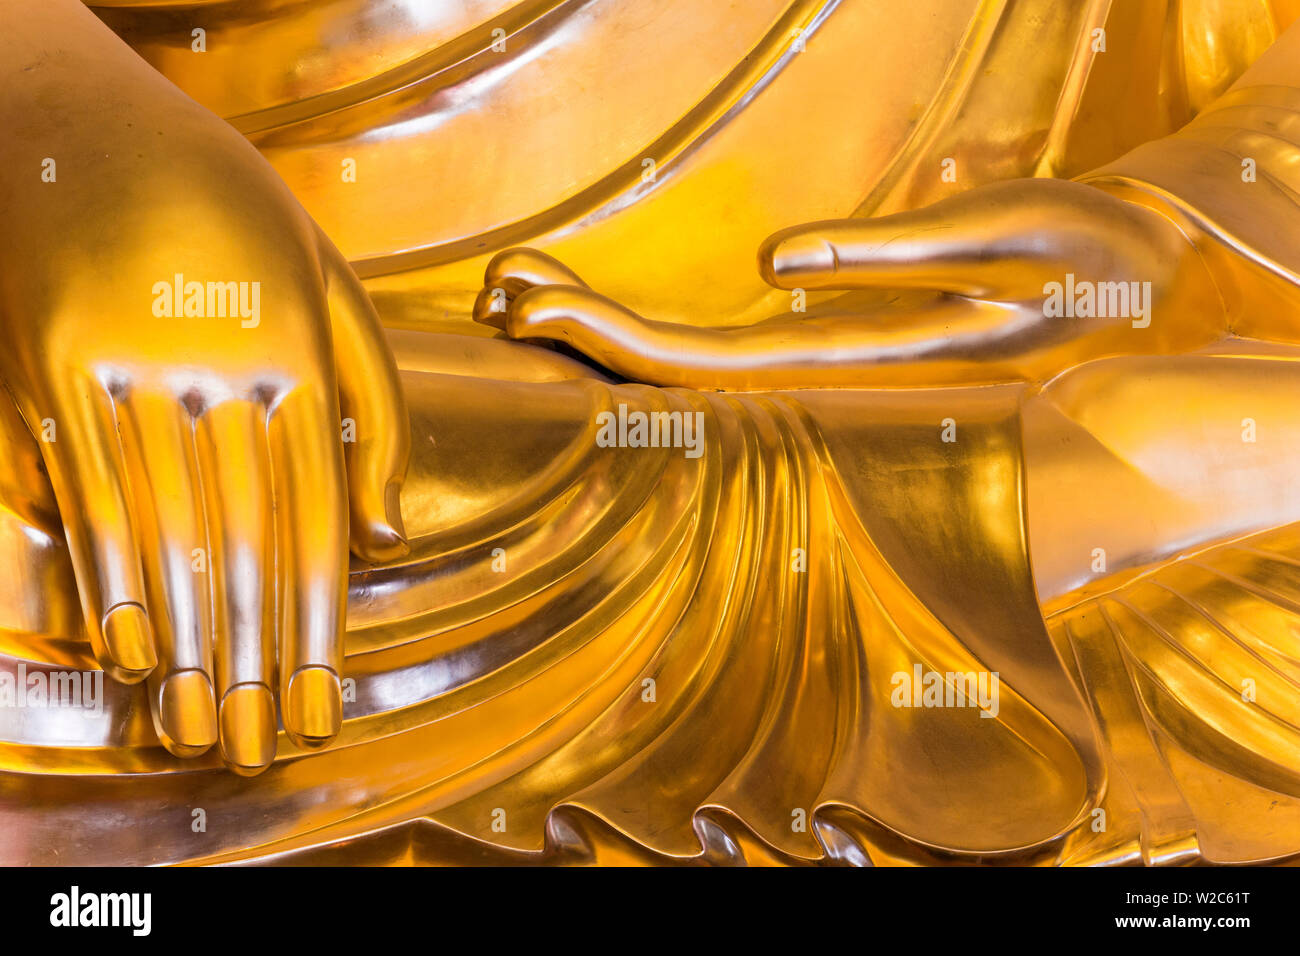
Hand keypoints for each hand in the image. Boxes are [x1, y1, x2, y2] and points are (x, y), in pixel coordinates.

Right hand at [0, 2, 408, 772]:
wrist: (84, 118)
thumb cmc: (228, 209)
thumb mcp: (332, 284)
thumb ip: (373, 408)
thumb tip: (389, 535)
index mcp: (300, 357)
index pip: (317, 523)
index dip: (322, 625)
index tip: (324, 705)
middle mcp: (221, 371)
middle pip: (247, 546)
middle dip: (257, 660)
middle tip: (262, 749)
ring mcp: (128, 367)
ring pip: (168, 534)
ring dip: (187, 643)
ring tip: (198, 728)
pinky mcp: (48, 366)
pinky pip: (87, 491)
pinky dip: (111, 576)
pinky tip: (132, 648)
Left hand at [475, 179, 1224, 388]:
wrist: (1148, 300)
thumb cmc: (1096, 266)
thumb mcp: (1016, 238)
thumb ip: (892, 258)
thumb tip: (771, 263)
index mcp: (854, 369)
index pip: (703, 369)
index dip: (606, 342)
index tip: (524, 303)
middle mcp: (824, 385)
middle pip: (667, 375)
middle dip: (574, 337)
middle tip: (490, 290)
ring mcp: (822, 372)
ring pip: (685, 365)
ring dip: (598, 335)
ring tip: (515, 291)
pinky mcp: (830, 348)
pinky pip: (720, 347)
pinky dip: (646, 328)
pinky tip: (594, 306)